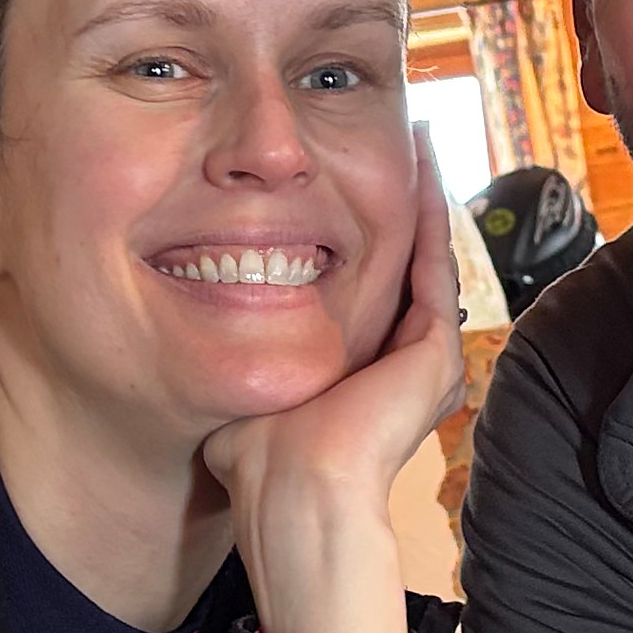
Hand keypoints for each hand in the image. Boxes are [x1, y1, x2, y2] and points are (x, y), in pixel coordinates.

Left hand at [200, 135, 464, 632]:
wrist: (289, 494)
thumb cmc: (256, 457)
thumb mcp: (246, 378)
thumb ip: (239, 346)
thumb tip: (197, 317)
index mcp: (367, 370)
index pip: (374, 283)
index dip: (360, 227)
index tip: (342, 179)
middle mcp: (406, 363)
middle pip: (408, 262)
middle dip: (399, 199)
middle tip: (401, 138)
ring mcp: (426, 360)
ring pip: (429, 257)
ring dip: (423, 196)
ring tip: (417, 138)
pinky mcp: (435, 358)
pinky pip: (435, 268)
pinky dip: (429, 216)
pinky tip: (420, 167)